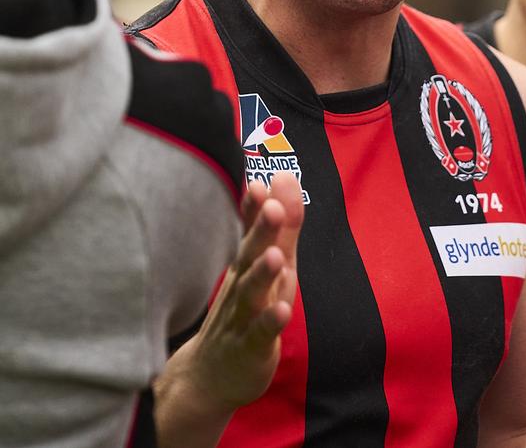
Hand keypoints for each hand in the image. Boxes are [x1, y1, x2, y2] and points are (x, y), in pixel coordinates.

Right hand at [155, 172, 303, 447]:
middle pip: (250, 255)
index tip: (258, 183)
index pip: (249, 230)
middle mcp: (241, 284)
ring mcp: (243, 316)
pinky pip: (260, 334)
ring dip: (263, 274)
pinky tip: (283, 310)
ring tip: (276, 256)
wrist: (208, 376)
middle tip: (271, 207)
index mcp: (246, 263)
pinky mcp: (250, 348)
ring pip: (252, 293)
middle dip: (261, 231)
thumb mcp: (269, 265)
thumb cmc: (245, 310)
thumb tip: (286, 178)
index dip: (253, 209)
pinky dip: (271, 322)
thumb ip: (282, 225)